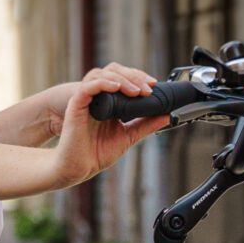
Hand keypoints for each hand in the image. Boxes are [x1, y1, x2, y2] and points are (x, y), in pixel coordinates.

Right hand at [49, 65, 168, 187]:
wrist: (79, 168)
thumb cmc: (97, 153)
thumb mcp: (128, 136)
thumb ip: (146, 125)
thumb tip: (167, 115)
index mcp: (110, 103)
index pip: (125, 81)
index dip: (139, 79)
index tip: (154, 86)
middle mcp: (98, 98)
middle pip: (116, 74)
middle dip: (134, 77)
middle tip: (148, 89)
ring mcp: (87, 100)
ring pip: (103, 76)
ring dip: (122, 80)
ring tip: (136, 91)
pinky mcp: (76, 105)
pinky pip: (89, 87)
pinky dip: (103, 84)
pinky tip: (116, 88)